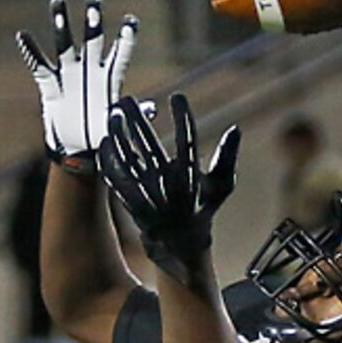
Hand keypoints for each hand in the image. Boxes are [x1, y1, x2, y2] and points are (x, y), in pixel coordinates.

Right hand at [16, 0, 139, 174]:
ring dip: (61, 23)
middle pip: (92, 40)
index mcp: (110, 80)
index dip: (126, 39)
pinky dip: (31, 51)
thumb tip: (150, 108)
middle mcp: (90, 71)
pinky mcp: (50, 83)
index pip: (120, 55)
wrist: (79, 150)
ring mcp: (70, 74)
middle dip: (93, 20)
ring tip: (58, 1)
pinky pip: (39, 65)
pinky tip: (24, 36)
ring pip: (65, 44)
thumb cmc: (103, 138)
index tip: (131, 21)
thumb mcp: (119, 128)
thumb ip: (131, 116)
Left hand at [98, 93, 240, 284]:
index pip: (188, 143)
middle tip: (128, 99)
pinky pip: (116, 178)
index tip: (178, 96)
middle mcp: (169, 187)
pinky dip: (109, 160)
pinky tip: (106, 142)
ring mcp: (148, 196)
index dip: (184, 119)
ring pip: (129, 160)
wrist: (182, 245)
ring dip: (119, 136)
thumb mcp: (221, 186)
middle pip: (151, 147)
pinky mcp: (132, 203)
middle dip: (139, 121)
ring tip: (114, 115)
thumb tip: (236, 130)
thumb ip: (226, 158)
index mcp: (192, 179)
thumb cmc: (202, 209)